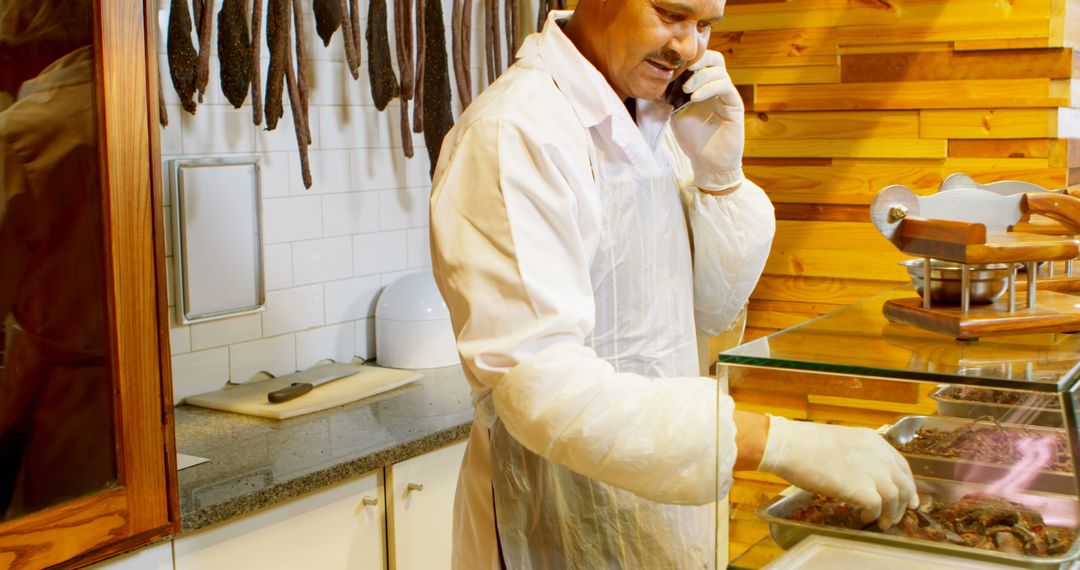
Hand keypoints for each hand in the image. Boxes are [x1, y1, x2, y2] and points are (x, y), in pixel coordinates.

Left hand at [669, 50, 743, 191]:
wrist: (707, 162)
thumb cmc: (692, 138)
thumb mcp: (675, 112)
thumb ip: (669, 95)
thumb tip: (654, 79)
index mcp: (703, 85)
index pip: (700, 61)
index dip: (687, 58)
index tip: (671, 66)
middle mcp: (716, 86)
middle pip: (713, 58)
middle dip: (697, 60)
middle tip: (682, 71)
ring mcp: (726, 94)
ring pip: (719, 69)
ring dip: (700, 76)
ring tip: (686, 90)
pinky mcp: (734, 104)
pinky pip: (725, 86)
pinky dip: (709, 87)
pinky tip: (695, 98)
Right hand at [757, 416, 918, 528]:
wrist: (789, 446)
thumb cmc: (804, 443)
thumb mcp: (841, 441)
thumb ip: (857, 454)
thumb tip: (861, 472)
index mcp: (872, 440)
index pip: (900, 464)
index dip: (907, 482)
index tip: (907, 494)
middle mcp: (878, 455)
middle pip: (903, 482)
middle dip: (905, 500)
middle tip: (900, 513)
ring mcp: (871, 472)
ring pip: (895, 497)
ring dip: (891, 512)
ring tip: (884, 522)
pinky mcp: (861, 490)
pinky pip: (877, 508)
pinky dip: (874, 516)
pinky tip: (865, 518)